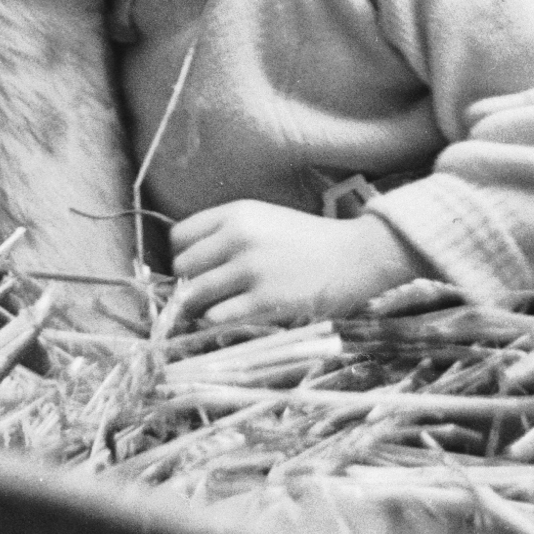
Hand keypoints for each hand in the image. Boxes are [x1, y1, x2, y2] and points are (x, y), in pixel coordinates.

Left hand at [163, 201, 420, 331]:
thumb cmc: (306, 240)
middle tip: (207, 290)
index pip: (179, 236)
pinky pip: (217, 316)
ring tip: (218, 306)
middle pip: (181, 266)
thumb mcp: (263, 220)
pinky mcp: (265, 299)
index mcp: (236, 213)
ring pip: (194, 293)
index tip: (195, 267)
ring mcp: (251, 269)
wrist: (354, 255)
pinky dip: (218, 320)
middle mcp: (238, 237)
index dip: (183, 254)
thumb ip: (226, 233)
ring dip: (200, 305)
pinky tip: (234, 315)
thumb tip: (185, 262)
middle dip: (189, 281)